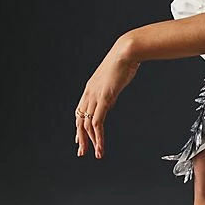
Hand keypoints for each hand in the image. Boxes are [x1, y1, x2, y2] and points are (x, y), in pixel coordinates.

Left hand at [74, 41, 140, 158]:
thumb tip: (109, 101)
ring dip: (91, 141)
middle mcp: (89, 94)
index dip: (79, 127)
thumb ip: (109, 92)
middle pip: (80, 120)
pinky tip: (101, 145)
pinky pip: (97, 122)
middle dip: (81, 138)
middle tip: (82, 152)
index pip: (80, 112)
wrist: (126, 52)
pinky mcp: (104, 99)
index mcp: (90, 88)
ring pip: (87, 125)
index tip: (79, 138)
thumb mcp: (113, 80)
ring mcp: (95, 96)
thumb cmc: (123, 61)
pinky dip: (98, 136)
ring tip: (96, 153)